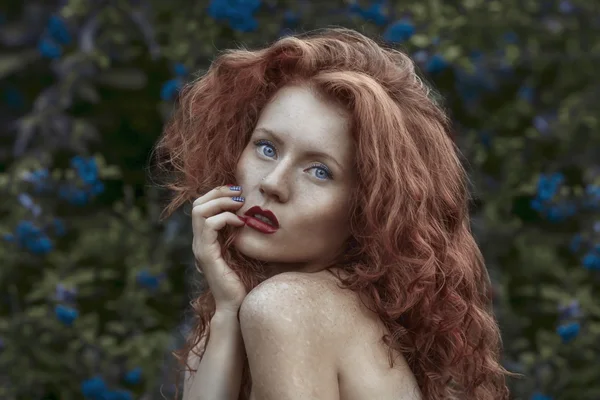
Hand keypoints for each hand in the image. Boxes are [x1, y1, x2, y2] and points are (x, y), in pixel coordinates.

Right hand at [192, 185, 246, 312]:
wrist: (237, 305)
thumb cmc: (244, 280)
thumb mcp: (242, 250)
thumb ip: (241, 233)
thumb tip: (253, 213)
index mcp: (206, 238)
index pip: (202, 206)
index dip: (218, 193)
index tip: (239, 192)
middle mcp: (199, 241)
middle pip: (197, 204)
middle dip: (219, 193)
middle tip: (239, 194)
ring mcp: (200, 247)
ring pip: (199, 211)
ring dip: (222, 203)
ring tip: (240, 206)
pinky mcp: (206, 254)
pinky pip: (209, 225)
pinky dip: (225, 218)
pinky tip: (240, 223)